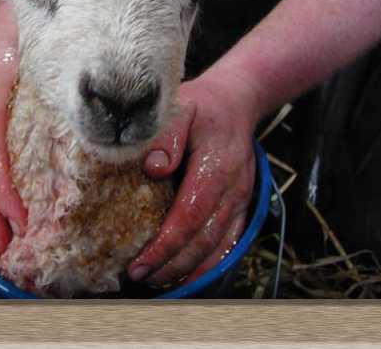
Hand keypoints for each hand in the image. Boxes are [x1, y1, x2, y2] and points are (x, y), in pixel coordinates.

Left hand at [128, 71, 258, 285]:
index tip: (139, 262)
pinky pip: (228, 243)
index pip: (190, 216)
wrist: (236, 101)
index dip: (165, 245)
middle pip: (204, 240)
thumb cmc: (201, 106)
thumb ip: (167, 135)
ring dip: (187, 269)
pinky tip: (184, 274)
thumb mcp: (181, 108)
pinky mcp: (242, 206)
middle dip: (171, 264)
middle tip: (138, 277)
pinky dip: (207, 264)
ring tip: (156, 280)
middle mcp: (234, 189)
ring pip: (218, 247)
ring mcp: (241, 200)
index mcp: (216, 167)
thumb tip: (153, 168)